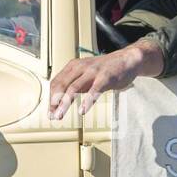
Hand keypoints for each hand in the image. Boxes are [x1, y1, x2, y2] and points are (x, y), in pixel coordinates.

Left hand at [49, 40, 163, 119]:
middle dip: (54, 102)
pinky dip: (87, 100)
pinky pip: (94, 90)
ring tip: (60, 115)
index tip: (49, 112)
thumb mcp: (85, 76)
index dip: (51, 98)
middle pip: (61, 85)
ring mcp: (93, 71)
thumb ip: (74, 87)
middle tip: (52, 116)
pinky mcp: (105, 77)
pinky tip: (82, 110)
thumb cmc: (105, 70)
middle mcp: (80, 67)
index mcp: (73, 66)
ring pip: (74, 87)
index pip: (56, 82)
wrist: (127, 60)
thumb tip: (59, 104)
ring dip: (65, 103)